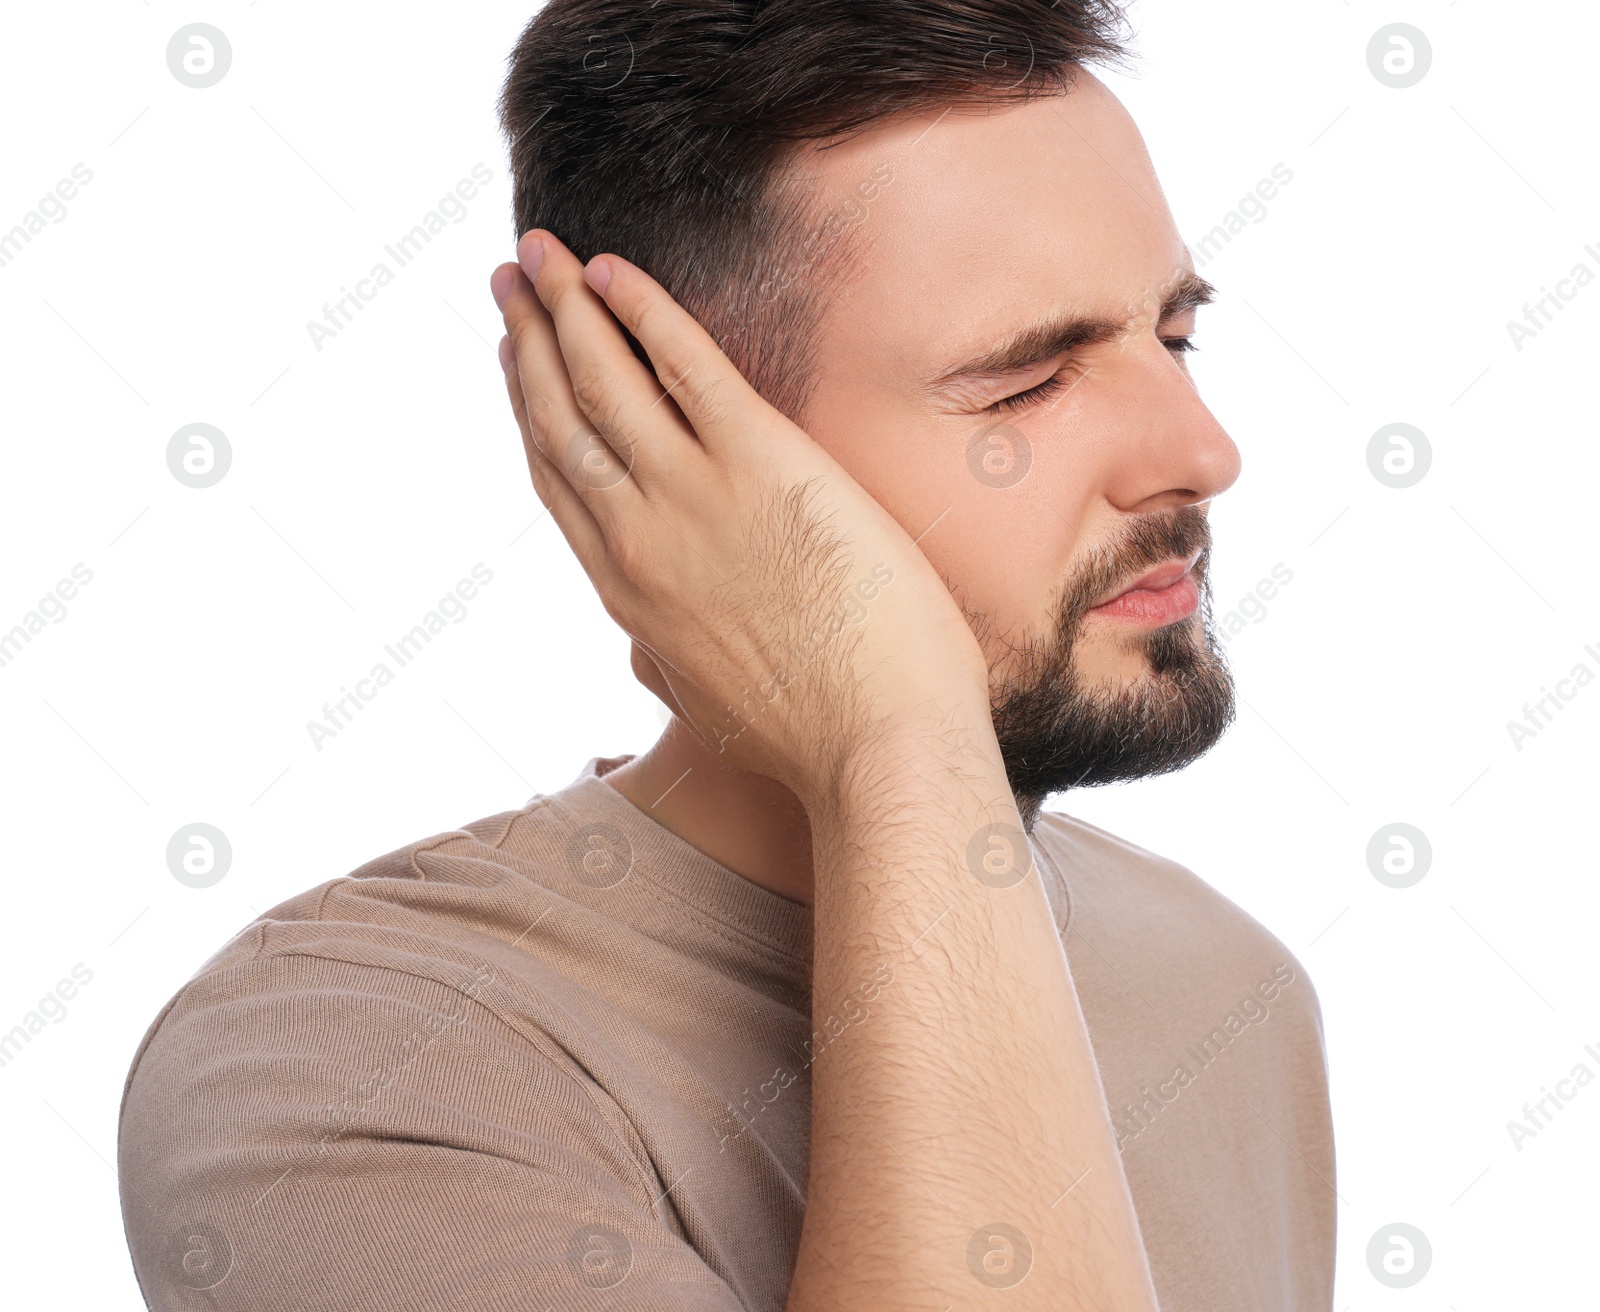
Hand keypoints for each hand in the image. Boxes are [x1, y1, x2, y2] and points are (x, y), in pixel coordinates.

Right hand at [492, 231, 988, 803]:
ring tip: (542, 252)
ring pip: (603, 380)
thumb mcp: (710, 705)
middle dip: (527, 339)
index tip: (513, 361)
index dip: (528, 410)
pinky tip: (616, 268)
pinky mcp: (760, 462)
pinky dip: (641, 308)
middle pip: (560, 419)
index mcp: (629, 596)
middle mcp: (638, 537)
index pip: (559, 482)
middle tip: (507, 279)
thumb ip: (666, 664)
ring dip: (565, 306)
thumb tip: (647, 653)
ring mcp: (692, 496)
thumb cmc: (815, 738)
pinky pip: (685, 363)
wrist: (880, 747)